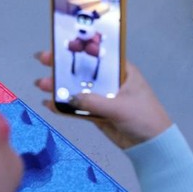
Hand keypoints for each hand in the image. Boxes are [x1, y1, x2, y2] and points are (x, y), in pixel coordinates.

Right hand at [34, 51, 171, 148]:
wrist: (151, 145)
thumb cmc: (144, 118)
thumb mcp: (120, 108)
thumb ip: (95, 102)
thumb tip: (70, 97)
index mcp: (123, 72)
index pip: (98, 56)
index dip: (79, 49)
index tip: (59, 45)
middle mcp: (112, 81)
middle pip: (84, 71)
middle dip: (64, 66)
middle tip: (42, 60)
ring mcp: (105, 98)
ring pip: (78, 89)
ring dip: (60, 87)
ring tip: (41, 85)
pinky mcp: (99, 114)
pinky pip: (78, 108)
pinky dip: (64, 106)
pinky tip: (49, 103)